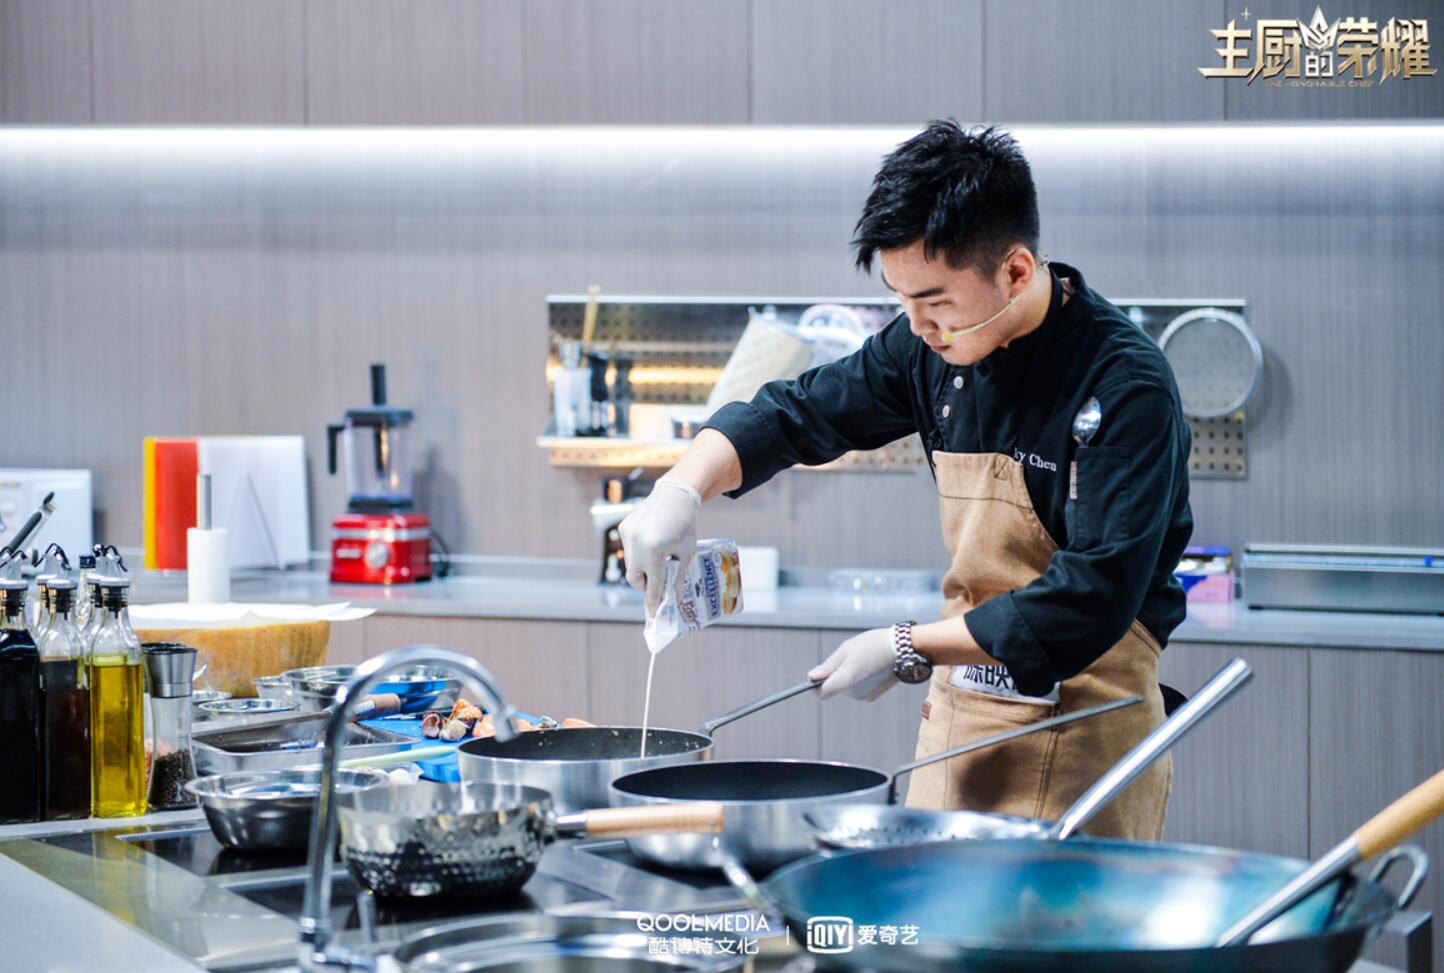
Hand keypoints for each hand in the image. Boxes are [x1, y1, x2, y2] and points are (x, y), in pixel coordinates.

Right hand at [618, 479, 699, 615]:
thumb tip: (674, 597)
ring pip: (631, 564)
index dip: (653, 601)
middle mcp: (638, 544)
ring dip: (642, 569)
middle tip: (657, 586)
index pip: (653, 584)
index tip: (652, 614)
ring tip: (657, 564)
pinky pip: (629, 549)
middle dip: (646, 586)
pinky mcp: (624, 528)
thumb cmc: (685, 524)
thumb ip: (679, 576)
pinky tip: (652, 545)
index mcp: (656, 551)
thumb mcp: (687, 552)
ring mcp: (628, 535)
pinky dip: (638, 553)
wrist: (675, 494)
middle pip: (636, 578)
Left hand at [809, 628, 896, 700]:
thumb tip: (811, 677)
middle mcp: (854, 693)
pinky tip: (870, 666)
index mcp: (845, 680)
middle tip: (850, 657)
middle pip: (833, 688)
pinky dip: (858, 678)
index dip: (816, 684)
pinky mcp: (873, 695)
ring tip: (862, 660)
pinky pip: (857, 688)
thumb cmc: (873, 644)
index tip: (819, 673)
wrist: (904, 649)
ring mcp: (865, 696)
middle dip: (835, 675)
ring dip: (847, 675)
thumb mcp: (847, 649)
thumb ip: (828, 666)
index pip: (821, 693)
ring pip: (845, 687)